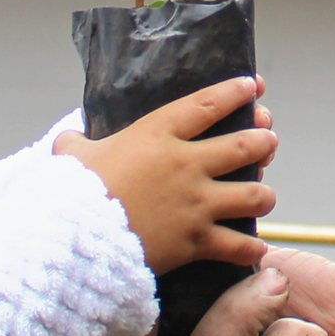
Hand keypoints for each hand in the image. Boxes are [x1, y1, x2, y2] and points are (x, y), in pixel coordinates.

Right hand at [56, 75, 276, 274]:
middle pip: (244, 146)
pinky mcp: (196, 240)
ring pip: (253, 195)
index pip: (207, 104)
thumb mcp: (71, 158)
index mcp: (157, 135)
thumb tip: (66, 139)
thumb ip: (75, 144)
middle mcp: (186, 165)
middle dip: (264, 142)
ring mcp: (196, 203)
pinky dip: (249, 249)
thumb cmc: (71, 193)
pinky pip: (238, 245)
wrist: (75, 238)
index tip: (252, 86)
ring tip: (263, 198)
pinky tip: (254, 249)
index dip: (234, 93)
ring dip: (263, 196)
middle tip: (268, 142)